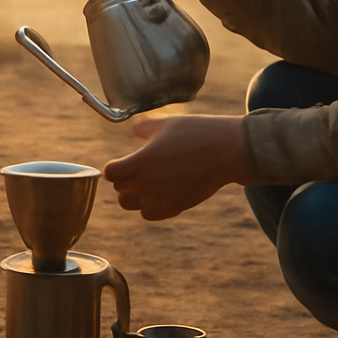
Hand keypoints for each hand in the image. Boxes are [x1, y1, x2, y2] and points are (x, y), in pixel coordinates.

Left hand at [103, 115, 252, 220]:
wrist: (226, 152)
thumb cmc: (196, 133)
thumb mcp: (166, 123)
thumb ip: (143, 129)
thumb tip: (134, 132)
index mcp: (141, 162)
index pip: (111, 173)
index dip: (115, 166)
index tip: (122, 161)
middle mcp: (147, 184)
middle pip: (119, 190)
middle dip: (124, 179)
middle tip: (136, 169)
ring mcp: (161, 199)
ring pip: (130, 205)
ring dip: (133, 194)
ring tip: (145, 182)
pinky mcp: (175, 207)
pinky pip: (148, 214)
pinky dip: (148, 206)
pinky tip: (159, 192)